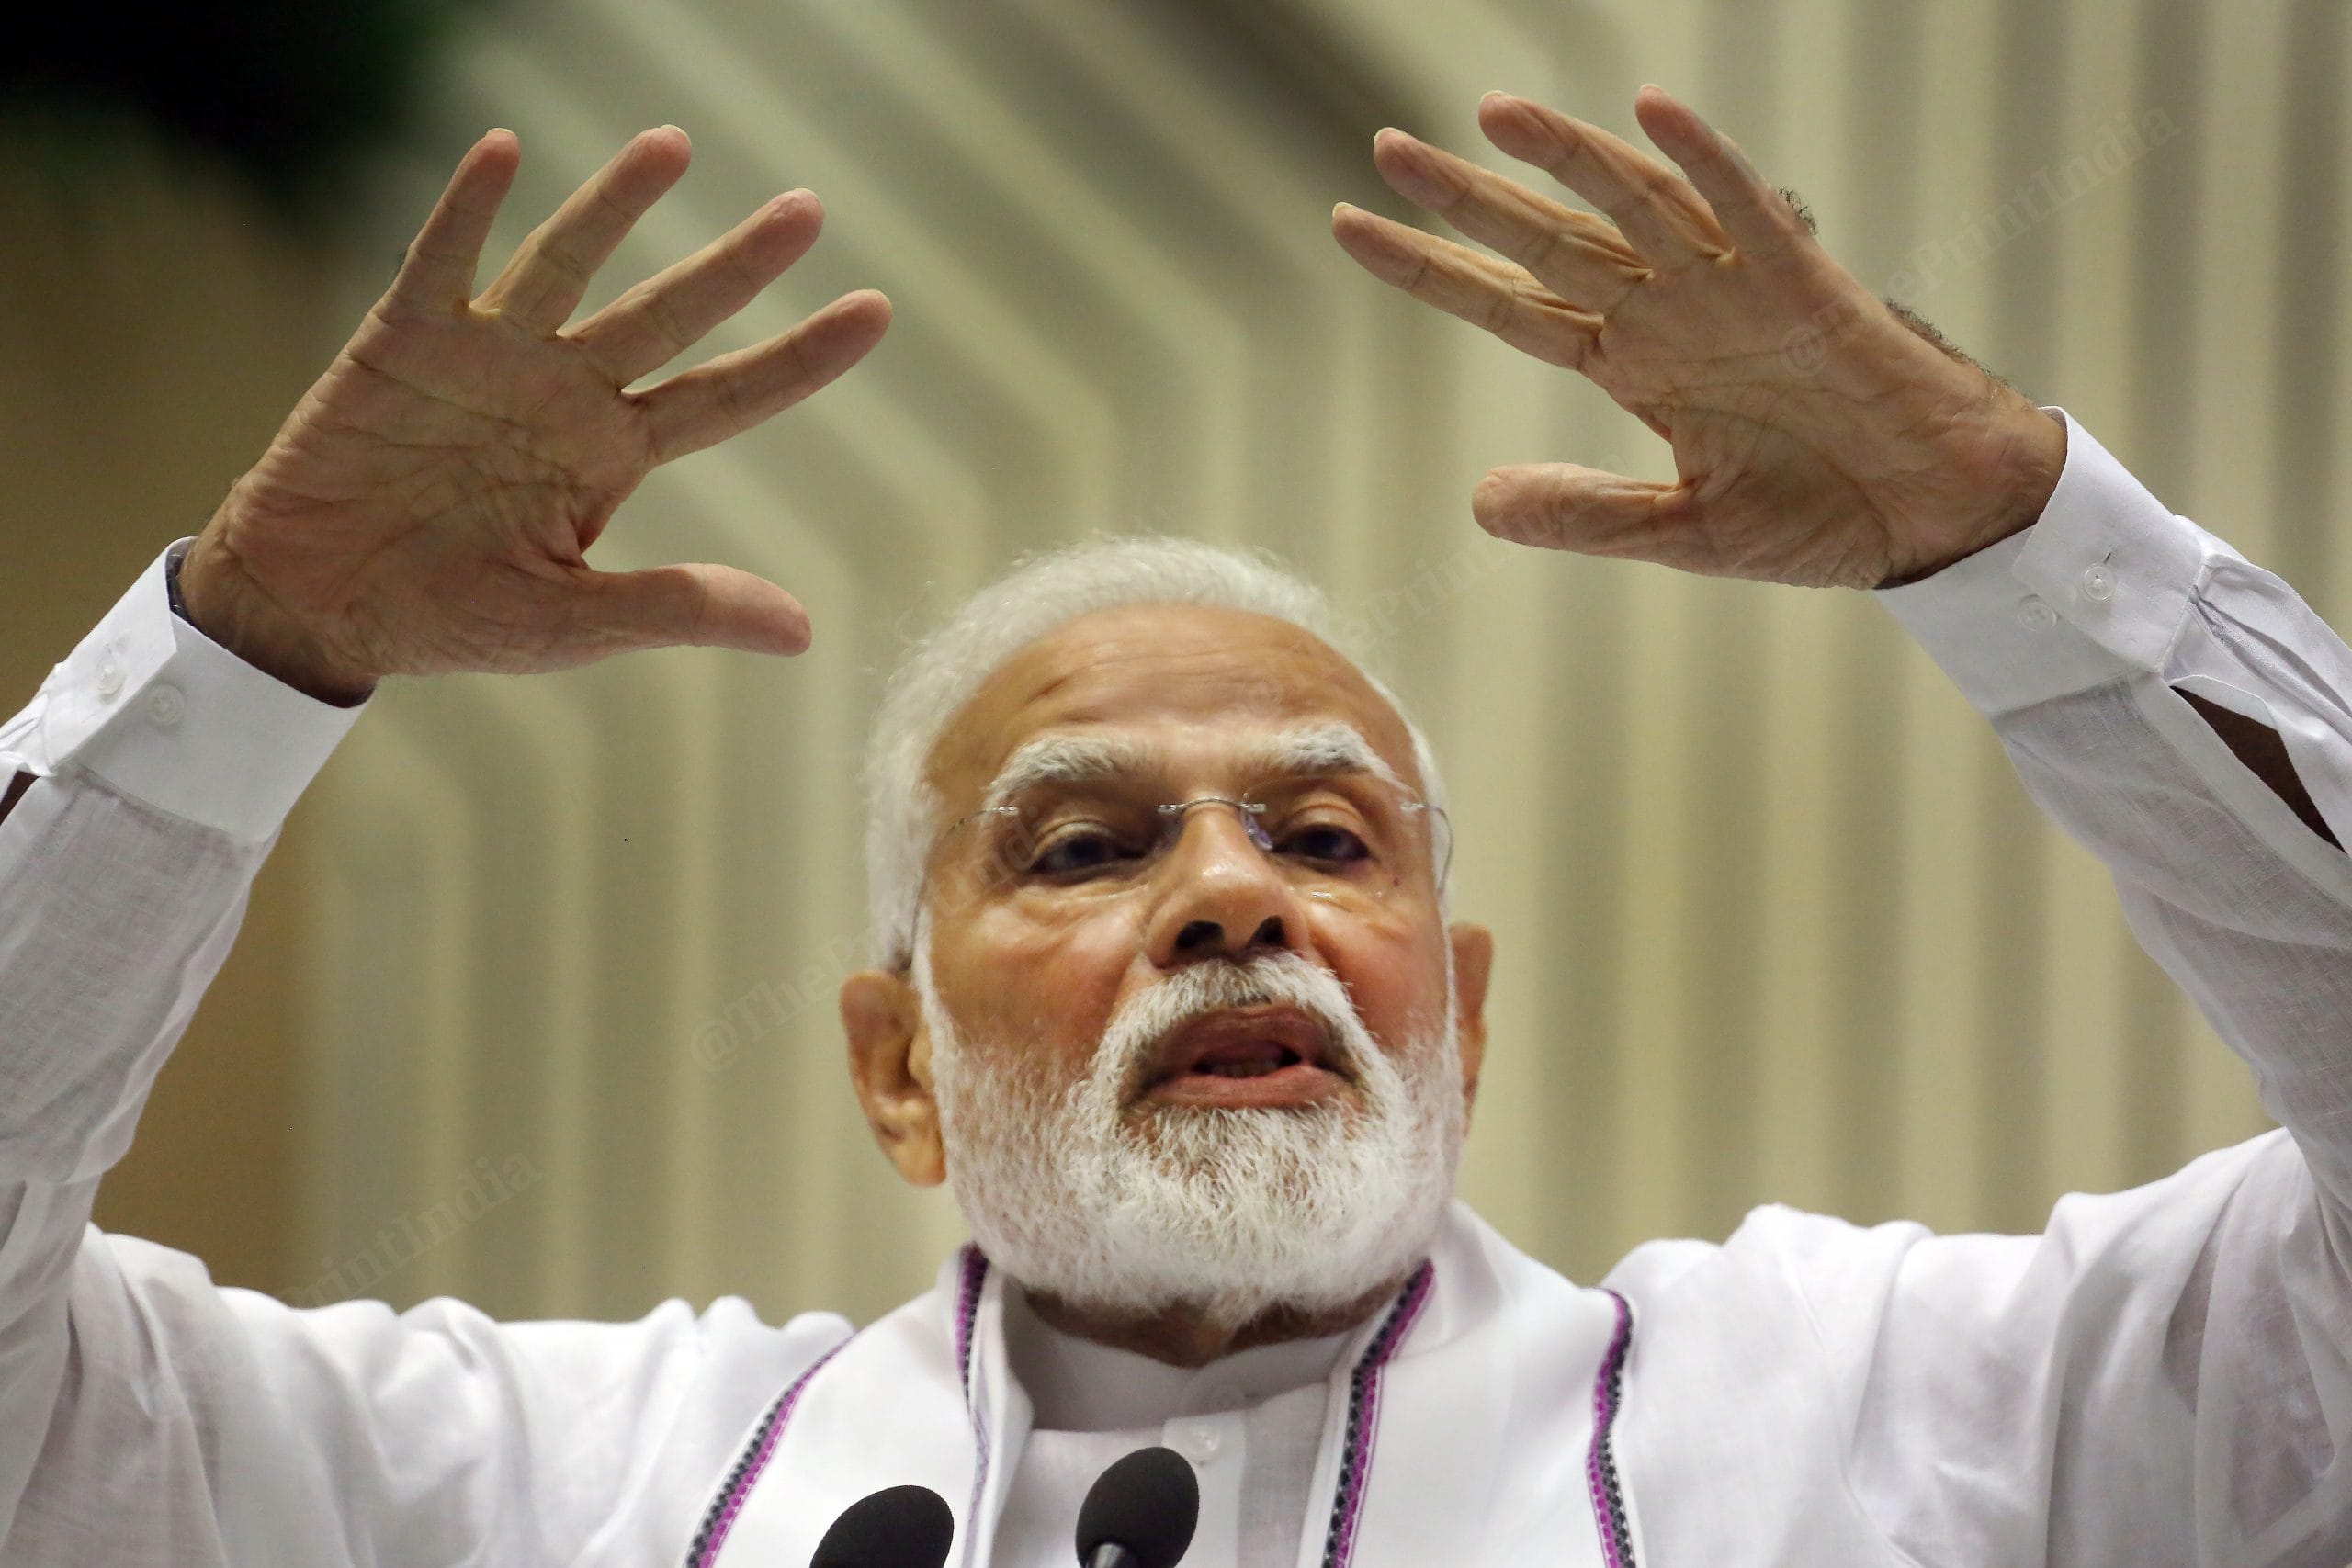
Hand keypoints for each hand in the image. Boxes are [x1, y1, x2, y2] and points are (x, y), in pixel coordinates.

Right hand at [182, 126, 890, 701]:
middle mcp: (565, 393)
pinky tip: (502, 150)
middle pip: (670, 314)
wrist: (318, 606)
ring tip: (674, 145)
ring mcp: (489, 357)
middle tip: (808, 209)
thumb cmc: (450, 619)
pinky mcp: (404, 340)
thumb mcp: (576, 623)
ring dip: (616, 205)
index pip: (729, 397)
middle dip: (737, 265)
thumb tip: (801, 632)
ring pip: (568, 264)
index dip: (800, 356)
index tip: (876, 311)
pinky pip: (442, 260)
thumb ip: (680, 609)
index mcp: (613, 456)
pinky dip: (469, 207)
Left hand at [1331, 87, 2064, 588]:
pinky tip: (1652, 113)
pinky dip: (1704, 162)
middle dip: (1469, 197)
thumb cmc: (1818, 517)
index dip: (1432, 268)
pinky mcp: (1805, 288)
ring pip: (1635, 207)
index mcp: (1633, 364)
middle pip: (1548, 241)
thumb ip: (1584, 513)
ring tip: (1493, 114)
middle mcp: (1669, 313)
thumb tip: (1479, 505)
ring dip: (1570, 158)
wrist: (1931, 518)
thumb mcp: (1681, 532)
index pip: (1509, 305)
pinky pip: (1748, 212)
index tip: (1354, 228)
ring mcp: (1733, 291)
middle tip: (1387, 149)